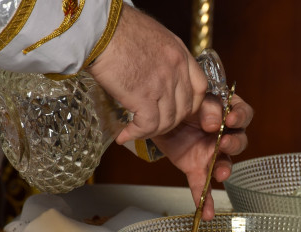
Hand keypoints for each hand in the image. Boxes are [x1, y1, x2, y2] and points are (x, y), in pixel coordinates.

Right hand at [86, 5, 207, 143]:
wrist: (100, 29)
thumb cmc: (117, 28)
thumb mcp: (153, 36)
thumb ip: (162, 56)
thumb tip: (155, 72)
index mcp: (180, 54)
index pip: (199, 88)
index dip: (191, 104)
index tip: (177, 110)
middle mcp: (176, 70)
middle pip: (184, 109)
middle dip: (169, 122)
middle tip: (152, 124)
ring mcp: (162, 84)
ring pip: (167, 121)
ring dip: (151, 131)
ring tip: (136, 131)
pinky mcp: (144, 96)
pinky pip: (148, 125)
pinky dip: (136, 133)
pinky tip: (125, 134)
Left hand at [151, 93, 252, 219]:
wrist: (154, 116)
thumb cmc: (179, 103)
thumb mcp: (192, 98)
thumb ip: (207, 107)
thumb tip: (214, 124)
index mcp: (226, 112)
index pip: (244, 114)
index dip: (241, 117)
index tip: (231, 118)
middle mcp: (223, 134)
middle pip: (239, 141)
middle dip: (234, 144)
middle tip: (224, 143)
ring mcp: (211, 154)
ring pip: (225, 164)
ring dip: (225, 169)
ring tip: (221, 173)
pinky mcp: (196, 168)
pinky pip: (203, 185)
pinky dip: (204, 199)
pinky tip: (206, 213)